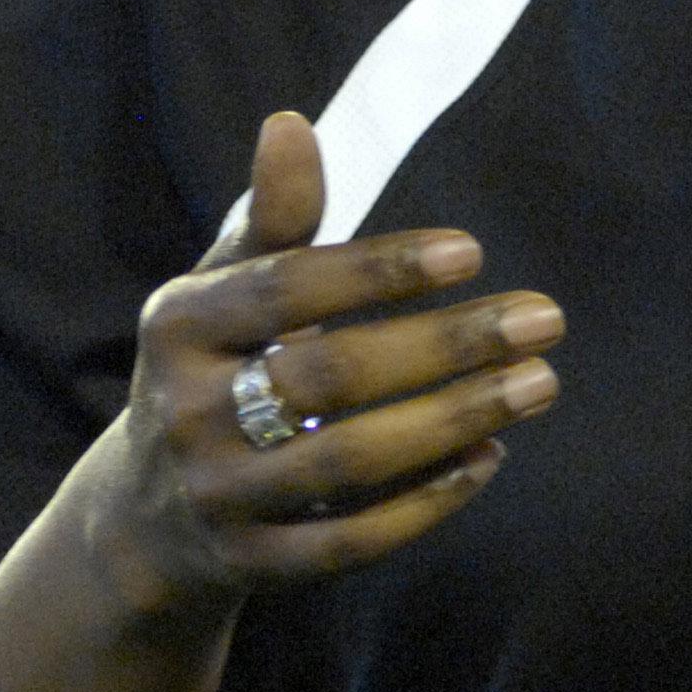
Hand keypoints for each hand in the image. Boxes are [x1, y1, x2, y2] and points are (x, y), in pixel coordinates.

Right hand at [81, 111, 563, 619]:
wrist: (146, 515)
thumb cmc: (217, 365)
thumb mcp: (227, 287)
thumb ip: (274, 216)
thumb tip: (289, 123)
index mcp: (177, 325)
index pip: (286, 287)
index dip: (379, 269)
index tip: (474, 252)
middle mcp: (184, 414)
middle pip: (328, 377)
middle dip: (446, 347)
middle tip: (545, 319)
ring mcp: (214, 498)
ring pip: (346, 463)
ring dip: (455, 421)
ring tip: (539, 383)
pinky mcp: (248, 568)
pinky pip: (347, 543)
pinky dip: (424, 504)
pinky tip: (490, 457)